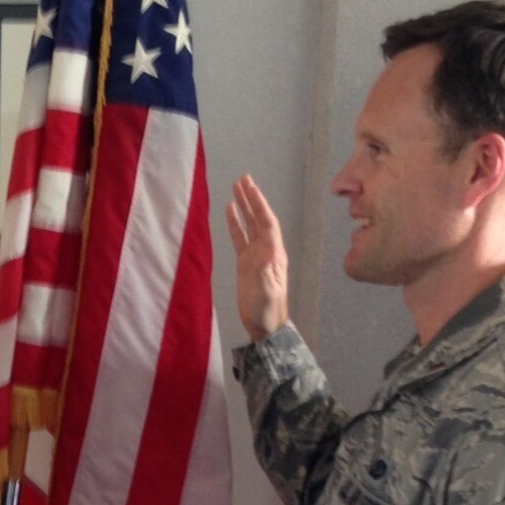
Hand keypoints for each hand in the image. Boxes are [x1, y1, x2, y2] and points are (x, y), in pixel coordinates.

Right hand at [226, 174, 290, 342]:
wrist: (265, 325)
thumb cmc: (267, 311)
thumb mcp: (266, 293)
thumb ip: (265, 273)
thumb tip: (264, 252)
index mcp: (274, 254)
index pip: (267, 224)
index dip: (259, 205)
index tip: (250, 188)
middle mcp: (267, 250)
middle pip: (260, 218)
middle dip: (252, 199)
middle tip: (243, 179)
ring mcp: (256, 255)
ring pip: (250, 225)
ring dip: (244, 206)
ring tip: (236, 187)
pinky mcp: (246, 262)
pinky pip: (240, 237)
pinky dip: (236, 223)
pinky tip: (230, 210)